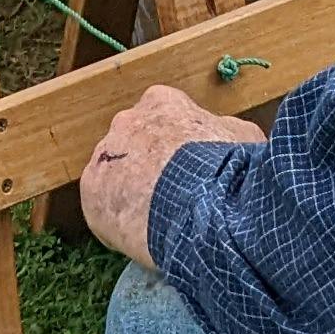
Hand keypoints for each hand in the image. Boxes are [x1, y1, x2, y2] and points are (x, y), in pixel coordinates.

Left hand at [78, 83, 265, 266]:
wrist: (201, 208)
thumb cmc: (226, 169)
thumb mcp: (243, 138)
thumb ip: (225, 130)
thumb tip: (226, 134)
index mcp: (162, 102)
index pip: (164, 116)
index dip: (178, 144)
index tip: (189, 164)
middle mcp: (126, 121)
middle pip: (135, 143)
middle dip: (150, 164)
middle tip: (172, 191)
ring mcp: (104, 154)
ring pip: (115, 173)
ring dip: (131, 190)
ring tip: (157, 216)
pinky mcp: (90, 189)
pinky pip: (101, 204)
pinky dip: (117, 217)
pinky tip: (140, 231)